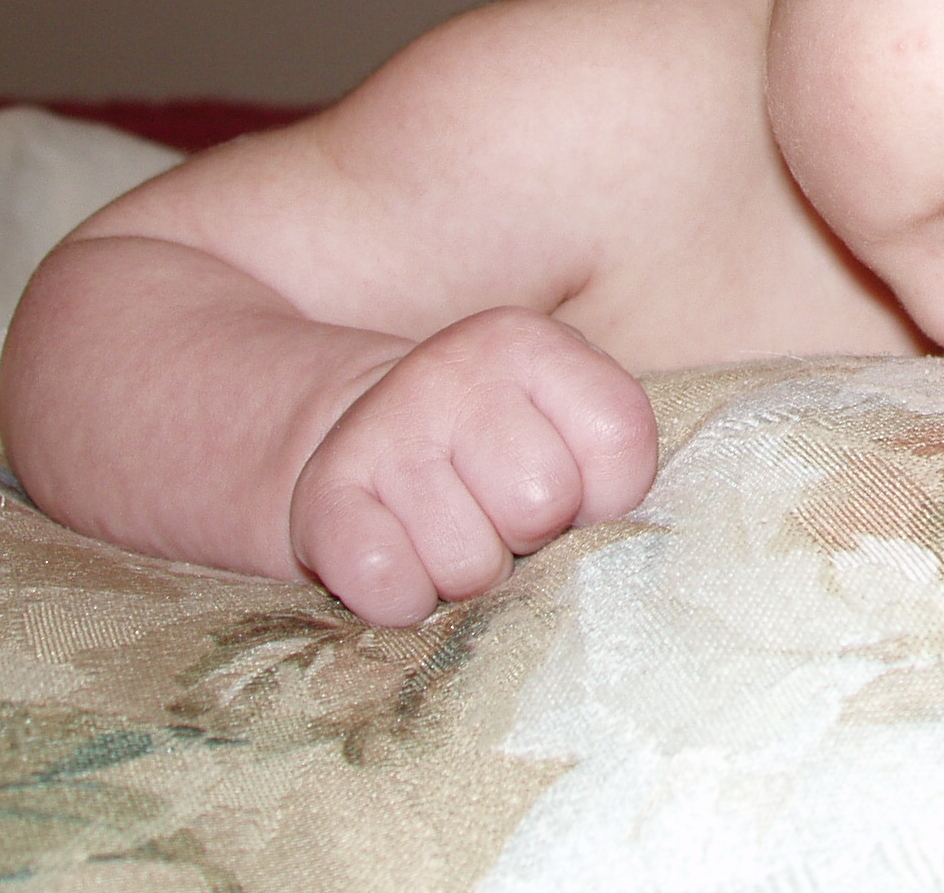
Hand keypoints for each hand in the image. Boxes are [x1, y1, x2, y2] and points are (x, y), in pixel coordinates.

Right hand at [287, 307, 657, 626]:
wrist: (365, 440)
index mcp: (528, 342)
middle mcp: (452, 370)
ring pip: (469, 564)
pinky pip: (390, 588)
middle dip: (532, 533)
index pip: (619, 436)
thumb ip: (615, 462)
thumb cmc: (496, 449)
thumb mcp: (565, 421)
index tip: (575, 487)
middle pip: (543, 502)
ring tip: (449, 532)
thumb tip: (618, 554)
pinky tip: (401, 560)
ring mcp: (382, 429)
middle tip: (499, 514)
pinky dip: (404, 600)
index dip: (607, 491)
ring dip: (468, 573)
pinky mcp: (323, 496)